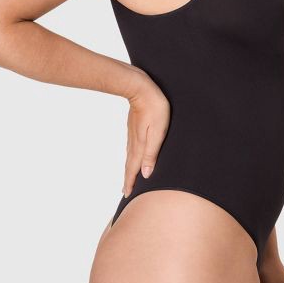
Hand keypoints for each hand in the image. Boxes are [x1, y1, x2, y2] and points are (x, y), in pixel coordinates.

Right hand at [122, 71, 169, 197]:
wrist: (140, 87)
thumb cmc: (155, 108)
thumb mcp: (158, 132)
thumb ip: (152, 153)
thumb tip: (146, 174)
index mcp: (140, 145)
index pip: (135, 168)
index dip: (131, 182)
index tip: (127, 195)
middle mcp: (134, 142)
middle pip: (130, 164)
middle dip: (128, 178)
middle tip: (125, 191)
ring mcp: (132, 134)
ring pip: (130, 156)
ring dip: (129, 168)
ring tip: (128, 176)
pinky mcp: (134, 127)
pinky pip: (131, 146)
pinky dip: (131, 156)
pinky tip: (132, 155)